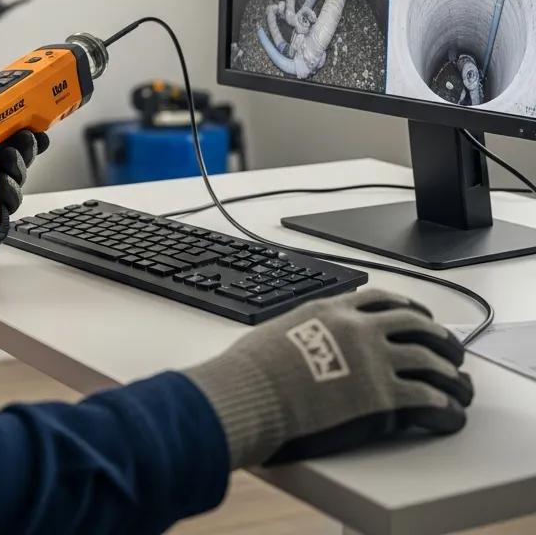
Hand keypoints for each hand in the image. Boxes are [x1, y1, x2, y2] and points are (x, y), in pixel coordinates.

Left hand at [0, 129, 50, 229]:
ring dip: (20, 169)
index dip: (28, 129)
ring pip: (17, 179)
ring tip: (8, 161)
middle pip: (22, 156)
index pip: (13, 133)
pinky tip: (0, 183)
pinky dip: (9, 196)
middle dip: (29, 148)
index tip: (34, 124)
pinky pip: (3, 205)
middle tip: (25, 140)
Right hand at [184, 288, 473, 467]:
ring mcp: (373, 361)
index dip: (406, 305)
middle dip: (438, 334)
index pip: (379, 299)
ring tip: (459, 382)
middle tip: (450, 345)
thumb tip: (297, 342)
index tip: (419, 312)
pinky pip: (427, 398)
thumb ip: (300, 332)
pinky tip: (449, 412)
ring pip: (429, 358)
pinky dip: (445, 406)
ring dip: (450, 371)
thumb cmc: (252, 367)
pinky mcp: (383, 397)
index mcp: (331, 310)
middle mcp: (358, 329)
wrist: (253, 392)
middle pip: (413, 322)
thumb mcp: (277, 332)